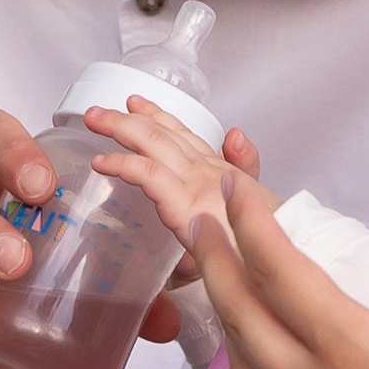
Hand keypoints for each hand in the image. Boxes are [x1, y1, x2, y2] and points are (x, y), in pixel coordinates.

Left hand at [86, 102, 263, 255]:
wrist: (275, 265)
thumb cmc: (262, 245)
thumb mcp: (253, 207)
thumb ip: (244, 167)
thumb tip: (234, 133)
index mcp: (220, 171)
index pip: (185, 135)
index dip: (159, 115)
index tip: (135, 103)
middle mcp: (208, 171)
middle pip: (164, 134)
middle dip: (129, 118)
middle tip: (98, 111)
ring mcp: (197, 184)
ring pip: (154, 145)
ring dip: (120, 129)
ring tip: (93, 121)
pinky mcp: (185, 204)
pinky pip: (149, 175)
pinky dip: (122, 164)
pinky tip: (102, 162)